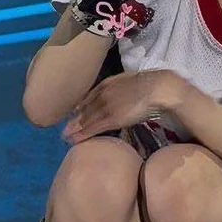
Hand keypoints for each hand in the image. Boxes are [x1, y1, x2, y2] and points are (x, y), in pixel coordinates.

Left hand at [62, 70, 180, 143]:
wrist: (157, 88)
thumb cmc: (151, 85)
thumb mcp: (133, 81)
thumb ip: (124, 87)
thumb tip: (125, 93)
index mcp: (108, 84)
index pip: (89, 97)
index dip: (80, 107)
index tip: (74, 113)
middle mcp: (103, 94)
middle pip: (85, 109)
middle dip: (74, 119)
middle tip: (64, 129)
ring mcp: (106, 106)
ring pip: (86, 119)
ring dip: (74, 129)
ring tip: (65, 137)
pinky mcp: (111, 118)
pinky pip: (93, 128)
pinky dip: (82, 135)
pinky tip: (74, 140)